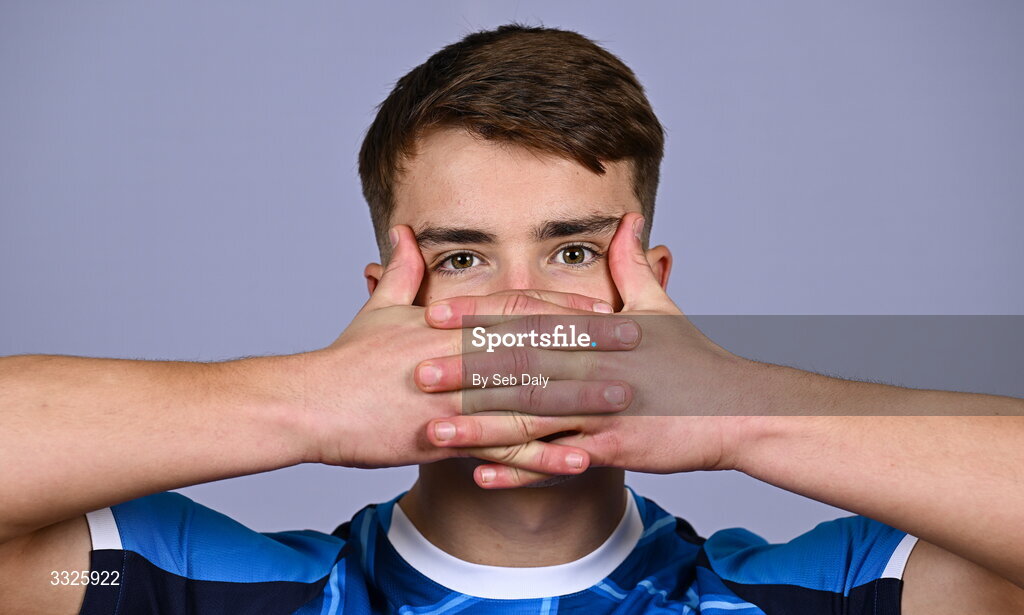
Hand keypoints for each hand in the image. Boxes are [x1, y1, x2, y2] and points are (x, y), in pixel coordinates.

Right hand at [275, 225, 626, 475]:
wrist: (310, 405)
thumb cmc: (346, 360)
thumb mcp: (378, 309)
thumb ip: (400, 272)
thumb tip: (402, 235)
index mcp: (453, 323)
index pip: (521, 308)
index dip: (567, 306)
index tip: (605, 305)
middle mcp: (462, 356)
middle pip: (539, 347)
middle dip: (592, 345)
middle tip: (640, 345)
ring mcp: (457, 398)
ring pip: (531, 397)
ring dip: (581, 398)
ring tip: (624, 401)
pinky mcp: (446, 439)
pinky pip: (504, 451)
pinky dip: (542, 456)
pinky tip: (578, 460)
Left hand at [421, 213, 760, 486]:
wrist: (738, 410)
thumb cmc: (694, 360)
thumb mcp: (662, 308)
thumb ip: (634, 265)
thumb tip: (629, 219)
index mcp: (600, 327)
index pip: (530, 313)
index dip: (480, 313)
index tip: (436, 314)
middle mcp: (597, 363)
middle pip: (520, 363)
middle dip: (465, 368)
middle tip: (413, 371)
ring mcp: (605, 407)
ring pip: (532, 415)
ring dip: (479, 423)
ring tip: (434, 429)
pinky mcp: (616, 448)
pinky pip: (557, 460)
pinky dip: (518, 468)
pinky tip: (480, 473)